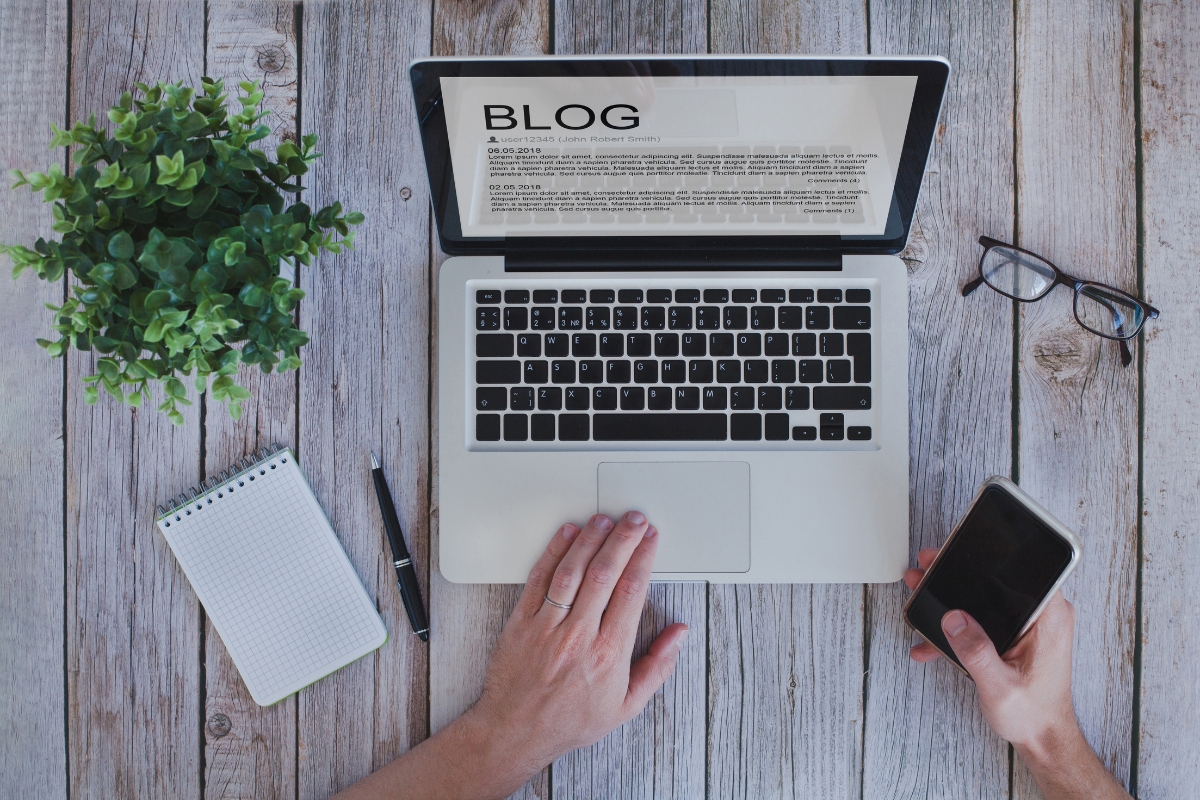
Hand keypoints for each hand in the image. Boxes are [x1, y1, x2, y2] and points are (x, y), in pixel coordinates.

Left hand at [471, 511, 688, 784]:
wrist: (516, 732)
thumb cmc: (570, 720)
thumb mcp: (626, 705)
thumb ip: (657, 666)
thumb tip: (678, 633)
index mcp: (609, 654)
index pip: (632, 591)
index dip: (644, 557)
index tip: (652, 539)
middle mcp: (578, 637)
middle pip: (605, 573)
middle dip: (623, 539)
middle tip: (634, 519)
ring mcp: (547, 627)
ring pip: (572, 570)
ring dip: (590, 539)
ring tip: (604, 519)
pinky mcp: (521, 622)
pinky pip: (539, 579)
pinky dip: (554, 552)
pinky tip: (566, 535)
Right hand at [905, 547, 1076, 747]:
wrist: (1043, 737)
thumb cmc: (1034, 715)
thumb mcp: (1000, 686)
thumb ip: (976, 652)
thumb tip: (954, 620)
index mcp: (1049, 619)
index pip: (1025, 571)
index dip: (991, 557)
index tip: (959, 554)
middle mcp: (1042, 616)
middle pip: (998, 579)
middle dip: (959, 574)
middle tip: (928, 568)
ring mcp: (1028, 624)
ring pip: (987, 597)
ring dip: (953, 598)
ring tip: (922, 594)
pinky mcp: (1015, 634)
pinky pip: (984, 617)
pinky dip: (960, 625)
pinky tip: (933, 641)